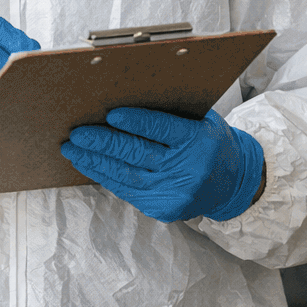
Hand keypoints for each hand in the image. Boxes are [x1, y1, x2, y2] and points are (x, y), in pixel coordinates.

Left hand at [61, 108, 264, 222]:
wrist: (233, 183)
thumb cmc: (210, 143)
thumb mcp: (201, 121)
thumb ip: (170, 112)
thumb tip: (125, 97)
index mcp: (197, 141)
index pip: (162, 129)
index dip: (136, 121)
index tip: (110, 114)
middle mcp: (186, 170)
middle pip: (138, 153)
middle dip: (103, 142)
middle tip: (78, 133)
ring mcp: (173, 193)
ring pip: (126, 176)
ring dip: (95, 161)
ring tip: (73, 149)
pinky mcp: (162, 208)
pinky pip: (127, 190)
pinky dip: (105, 176)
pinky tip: (89, 164)